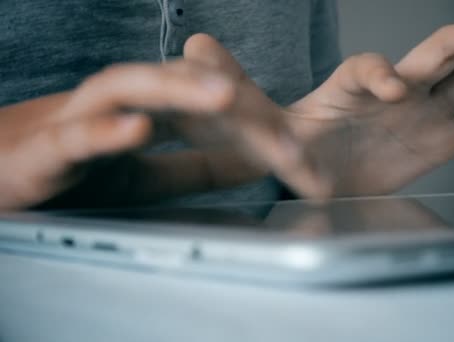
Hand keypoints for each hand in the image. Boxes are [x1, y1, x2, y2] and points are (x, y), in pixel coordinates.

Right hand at [0, 50, 266, 209]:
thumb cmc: (74, 175)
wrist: (0, 183)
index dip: (236, 110)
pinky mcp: (43, 152)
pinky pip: (74, 137)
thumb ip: (197, 170)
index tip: (278, 129)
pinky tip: (138, 129)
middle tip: (262, 97)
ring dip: (173, 90)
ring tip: (221, 95)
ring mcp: (76, 122)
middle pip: (166, 81)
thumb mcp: (150, 177)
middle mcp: (111, 107)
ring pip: (124, 91)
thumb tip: (252, 165)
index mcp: (139, 111)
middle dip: (213, 86)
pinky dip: (106, 132)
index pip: (191, 98)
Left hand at [286, 19, 453, 195]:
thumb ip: (277, 143)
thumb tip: (272, 158)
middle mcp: (398, 88)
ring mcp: (425, 110)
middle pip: (442, 52)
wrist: (315, 167)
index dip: (382, 74)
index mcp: (352, 85)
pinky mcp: (443, 140)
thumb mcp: (278, 142)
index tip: (392, 92)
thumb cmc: (296, 148)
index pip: (369, 67)